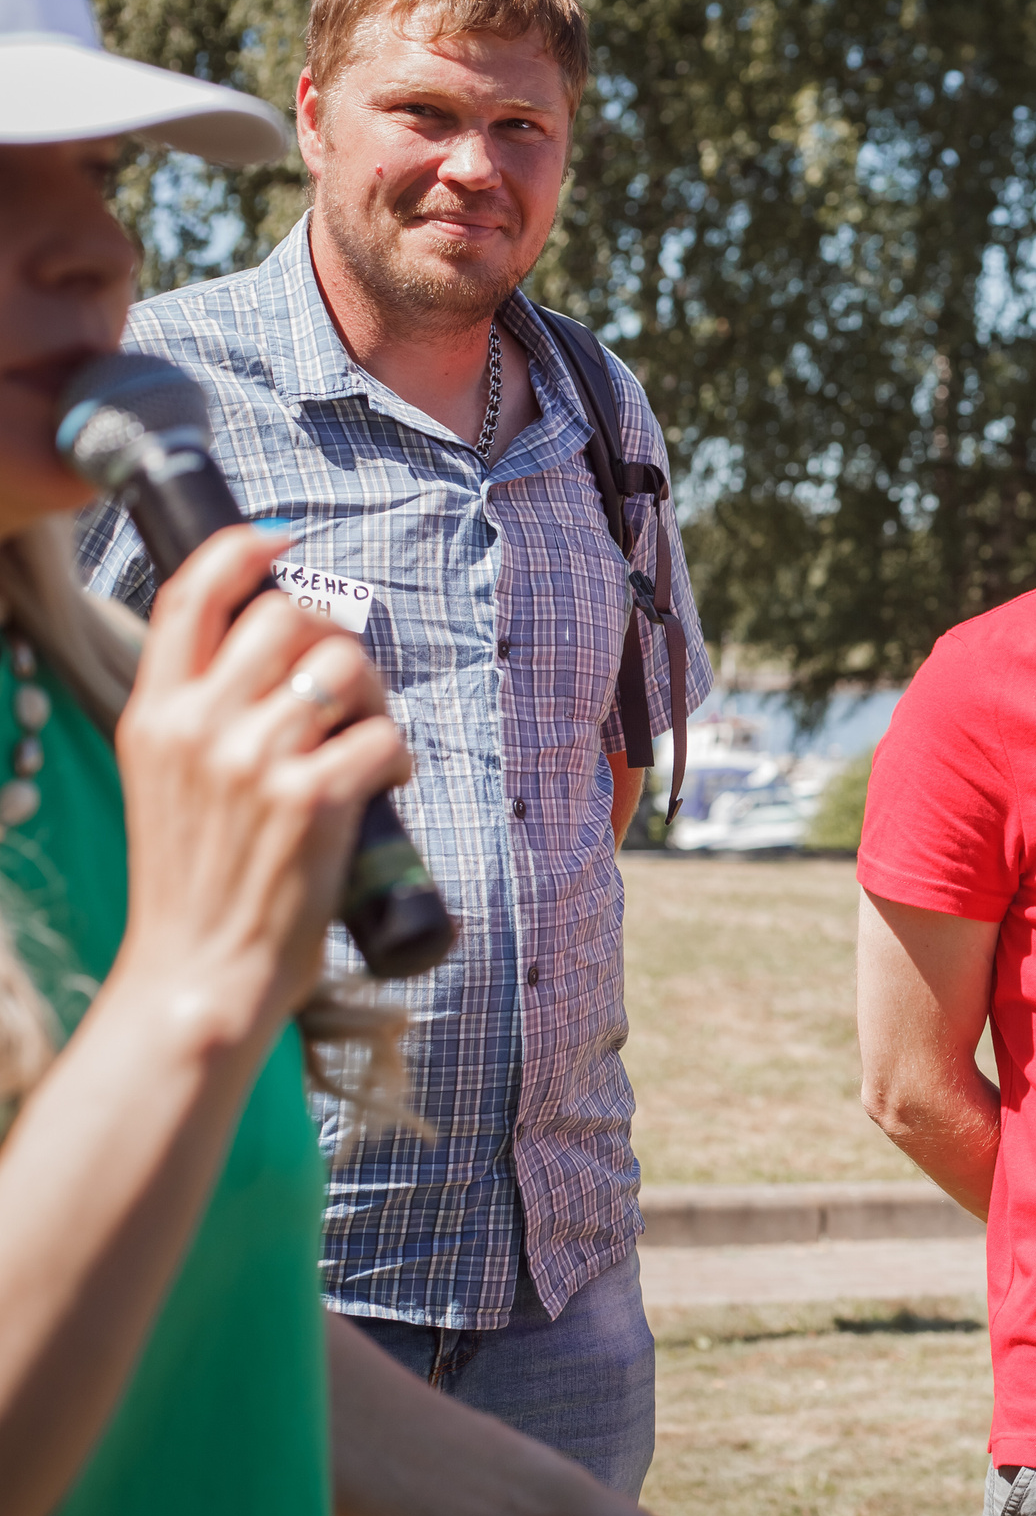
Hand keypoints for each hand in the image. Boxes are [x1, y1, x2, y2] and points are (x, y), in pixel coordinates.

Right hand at [110, 526, 409, 1045]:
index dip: (241, 550)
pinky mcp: (314, 798)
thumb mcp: (165, 780)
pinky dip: (398, 758)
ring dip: (377, 697)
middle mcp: (199, 725)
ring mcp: (256, 759)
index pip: (192, 594)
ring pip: (347, 665)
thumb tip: (275, 651)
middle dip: (336, 639)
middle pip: (289, 615)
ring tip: (368, 743)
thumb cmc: (196, 880)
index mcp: (155, 713)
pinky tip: (384, 790)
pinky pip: (387, 736)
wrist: (198, 972)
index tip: (283, 543)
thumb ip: (201, 714)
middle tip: (351, 694)